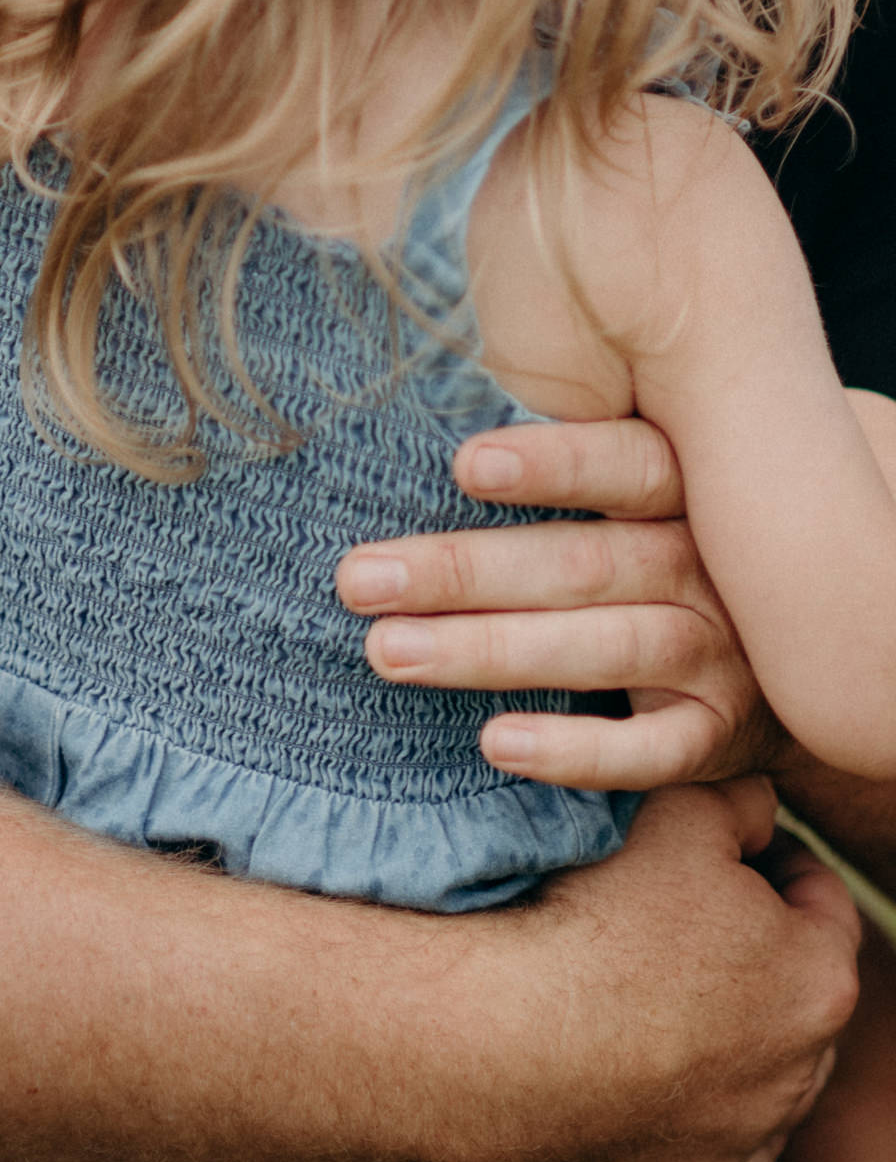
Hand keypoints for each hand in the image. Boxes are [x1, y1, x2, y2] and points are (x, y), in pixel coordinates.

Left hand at [337, 419, 779, 789]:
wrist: (802, 652)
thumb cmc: (691, 551)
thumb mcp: (669, 496)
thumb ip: (592, 467)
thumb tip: (439, 408)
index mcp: (695, 494)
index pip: (632, 466)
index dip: (555, 464)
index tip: (464, 464)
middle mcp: (715, 570)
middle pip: (587, 564)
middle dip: (465, 570)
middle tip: (358, 579)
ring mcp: (727, 657)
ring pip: (610, 650)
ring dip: (492, 651)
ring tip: (388, 652)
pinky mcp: (722, 737)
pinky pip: (653, 753)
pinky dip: (578, 750)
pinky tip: (496, 743)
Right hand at [508, 780, 859, 1161]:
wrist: (506, 1039)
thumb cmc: (597, 921)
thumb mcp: (678, 814)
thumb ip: (738, 800)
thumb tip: (756, 807)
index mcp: (818, 977)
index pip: (821, 902)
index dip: (772, 863)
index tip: (726, 851)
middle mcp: (801, 1067)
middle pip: (790, 990)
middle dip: (750, 951)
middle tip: (676, 917)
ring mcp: (747, 1134)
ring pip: (755, 1069)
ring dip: (722, 1031)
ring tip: (644, 989)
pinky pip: (710, 1138)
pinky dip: (686, 1105)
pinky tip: (637, 1068)